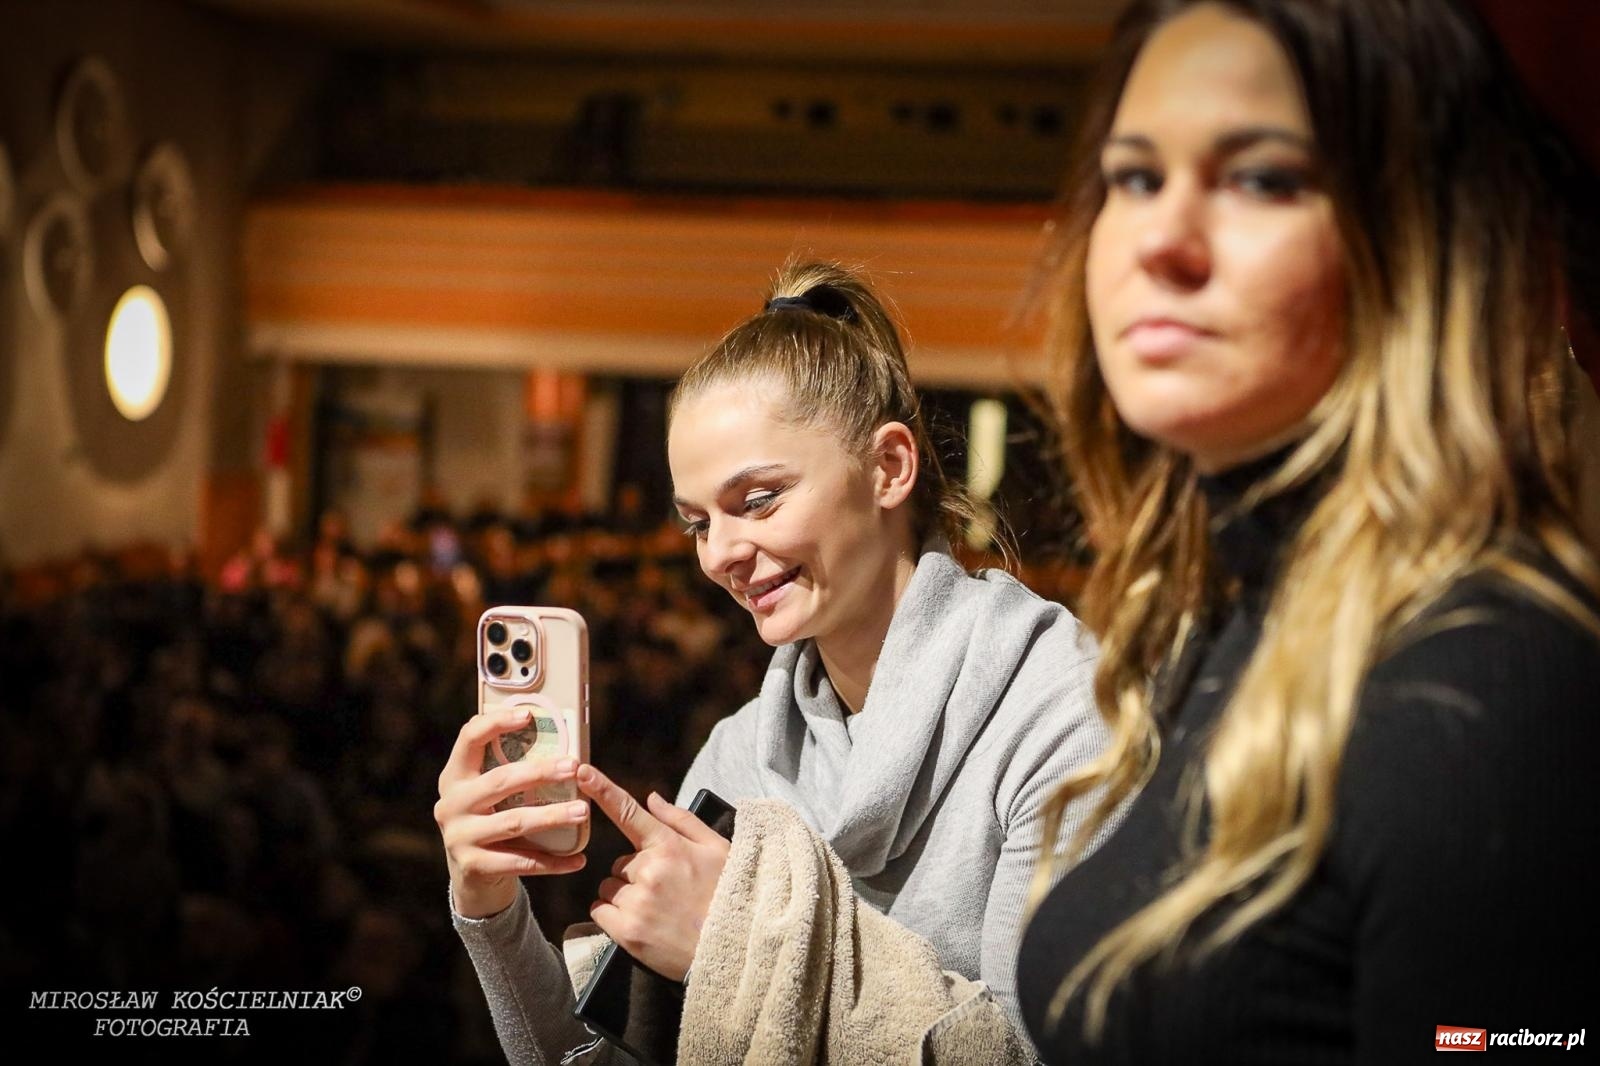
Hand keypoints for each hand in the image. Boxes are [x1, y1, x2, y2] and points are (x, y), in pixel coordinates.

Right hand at [435, 708, 589, 918]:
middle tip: (573, 767)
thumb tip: (559, 733)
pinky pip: (521, 861)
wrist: (470, 874)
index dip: (496, 723)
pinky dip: (553, 862)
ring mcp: (459, 836)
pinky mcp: (473, 866)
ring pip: (514, 822)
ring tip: (583, 811)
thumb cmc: (490, 818)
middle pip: (499, 781)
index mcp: (455, 776)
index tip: (528, 715)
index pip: (469, 738)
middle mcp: (451, 803)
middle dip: (540, 773)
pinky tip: (578, 859)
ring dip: (553, 816)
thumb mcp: (487, 791)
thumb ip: (506, 766)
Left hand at [578, 764, 730, 980]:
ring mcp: (637, 902)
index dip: (602, 789)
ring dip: (625, 894)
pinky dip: (613, 915)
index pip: (629, 812)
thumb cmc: (729, 893)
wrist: (734, 948)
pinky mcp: (627, 932)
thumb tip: (651, 797)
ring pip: (609, 886)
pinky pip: (600, 911)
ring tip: (658, 909)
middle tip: (667, 890)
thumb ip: (682, 821)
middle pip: (621, 862)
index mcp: (669, 846)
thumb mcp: (718, 850)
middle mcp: (649, 871)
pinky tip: (641, 922)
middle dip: (637, 872)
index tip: (581, 771)